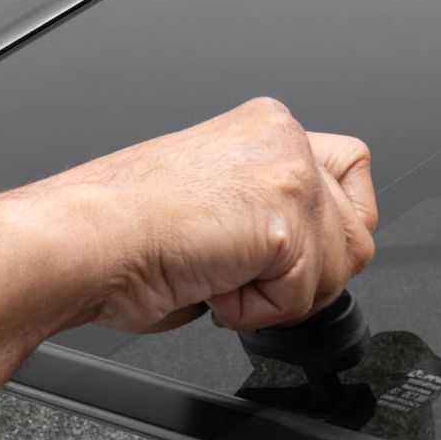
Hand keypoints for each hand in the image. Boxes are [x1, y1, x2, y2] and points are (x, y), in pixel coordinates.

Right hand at [11, 98, 377, 333]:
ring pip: (340, 267)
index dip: (327, 231)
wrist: (83, 241)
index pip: (351, 175)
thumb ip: (270, 212)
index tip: (286, 258)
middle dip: (309, 273)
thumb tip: (303, 257)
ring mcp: (288, 172)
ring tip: (217, 275)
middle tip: (243, 275)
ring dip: (279, 296)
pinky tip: (210, 284)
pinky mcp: (283, 218)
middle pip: (357, 229)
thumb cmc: (120, 231)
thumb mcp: (221, 204)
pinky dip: (255, 312)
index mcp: (264, 127)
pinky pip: (303, 296)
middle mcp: (282, 137)